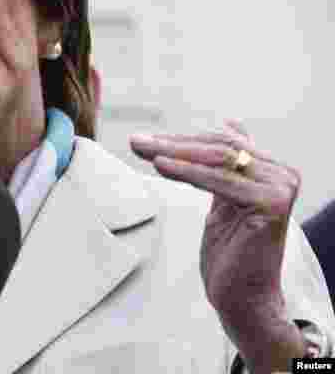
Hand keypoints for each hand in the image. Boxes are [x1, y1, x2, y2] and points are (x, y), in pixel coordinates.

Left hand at [130, 120, 306, 372]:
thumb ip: (229, 165)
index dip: (180, 140)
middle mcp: (282, 174)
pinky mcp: (270, 204)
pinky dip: (186, 172)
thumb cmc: (231, 251)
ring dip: (173, 153)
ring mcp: (279, 187)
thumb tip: (231, 122)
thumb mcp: (226, 198)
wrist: (243, 296)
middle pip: (218, 148)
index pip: (221, 143)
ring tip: (142, 150)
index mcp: (273, 169)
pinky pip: (218, 181)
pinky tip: (160, 166)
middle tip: (136, 142)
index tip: (144, 140)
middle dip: (172, 144)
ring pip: (216, 159)